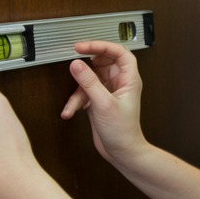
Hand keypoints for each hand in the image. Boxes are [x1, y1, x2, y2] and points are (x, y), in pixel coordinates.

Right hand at [60, 40, 147, 165]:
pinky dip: (76, 101)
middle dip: (87, 64)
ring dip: (79, 90)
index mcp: (129, 79)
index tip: (83, 46)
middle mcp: (120, 83)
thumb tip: (76, 64)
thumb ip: (89, 82)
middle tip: (73, 59)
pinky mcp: (98, 101)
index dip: (102, 46)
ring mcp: (108, 91)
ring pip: (90, 79)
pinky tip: (70, 111)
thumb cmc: (123, 131)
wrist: (122, 152)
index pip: (119, 53)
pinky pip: (84, 93)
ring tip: (73, 102)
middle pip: (103, 62)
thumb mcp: (103, 104)